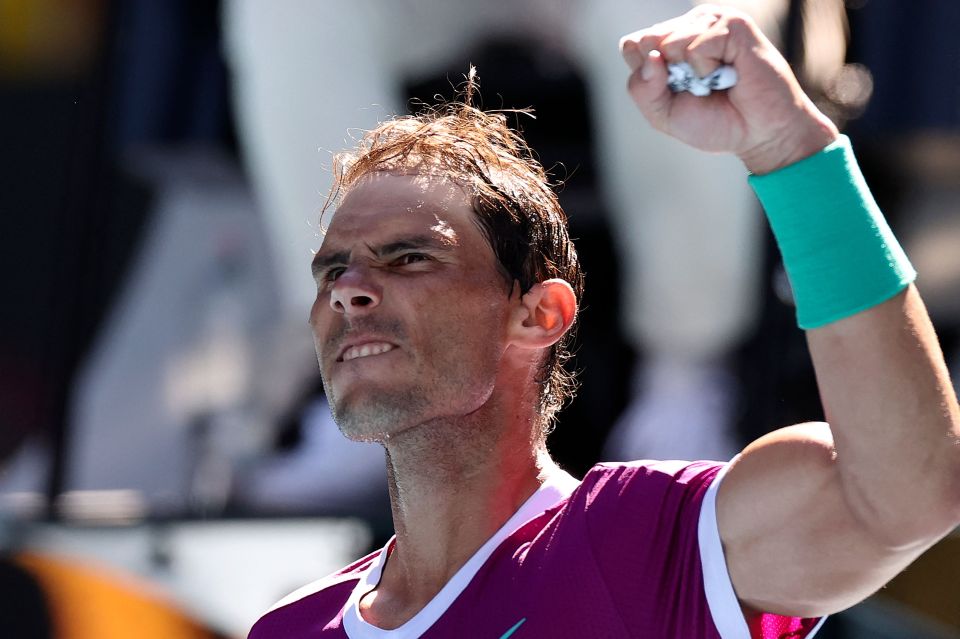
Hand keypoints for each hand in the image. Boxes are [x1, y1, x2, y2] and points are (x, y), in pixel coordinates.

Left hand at [620, 4, 838, 173]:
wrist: (758, 134)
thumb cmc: (715, 123)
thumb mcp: (662, 115)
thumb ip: (641, 89)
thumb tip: (650, 55)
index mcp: (667, 43)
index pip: (632, 46)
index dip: (646, 76)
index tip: (674, 93)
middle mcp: (688, 26)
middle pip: (647, 42)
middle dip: (668, 77)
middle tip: (698, 89)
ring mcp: (711, 22)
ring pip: (670, 41)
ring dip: (690, 75)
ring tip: (715, 81)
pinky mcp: (733, 24)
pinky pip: (697, 46)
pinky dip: (708, 70)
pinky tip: (729, 74)